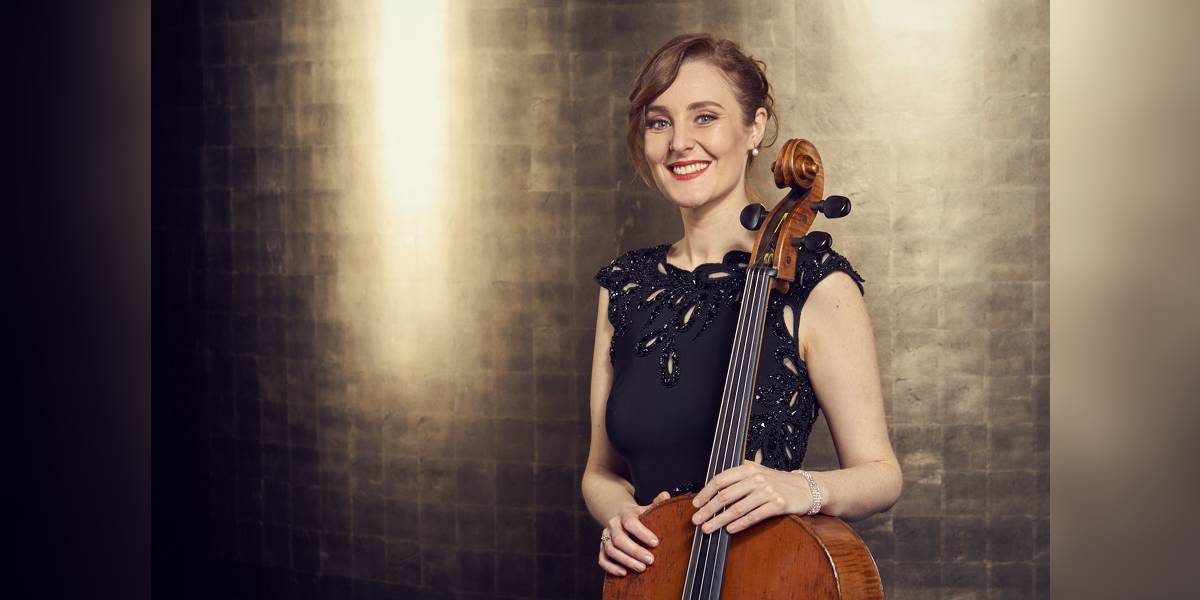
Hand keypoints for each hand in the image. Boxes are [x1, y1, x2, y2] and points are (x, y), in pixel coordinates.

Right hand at [598, 490, 669, 576]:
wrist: (621, 518)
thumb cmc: (639, 516)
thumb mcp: (648, 508)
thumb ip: (657, 503)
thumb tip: (666, 495)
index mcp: (625, 514)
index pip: (631, 522)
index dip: (642, 533)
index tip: (656, 543)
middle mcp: (613, 525)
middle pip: (619, 539)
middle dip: (635, 551)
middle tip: (651, 560)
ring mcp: (606, 537)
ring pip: (611, 550)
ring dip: (626, 560)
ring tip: (641, 568)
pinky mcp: (602, 548)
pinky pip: (602, 559)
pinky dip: (611, 567)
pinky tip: (623, 573)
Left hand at [690, 460, 813, 534]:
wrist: (806, 488)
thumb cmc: (778, 482)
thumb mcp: (758, 471)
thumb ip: (738, 475)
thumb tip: (714, 484)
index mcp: (748, 469)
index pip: (721, 479)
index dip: (706, 492)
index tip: (696, 503)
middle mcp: (756, 478)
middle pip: (725, 495)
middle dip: (708, 509)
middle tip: (696, 520)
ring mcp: (768, 491)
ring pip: (737, 508)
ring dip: (719, 520)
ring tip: (708, 528)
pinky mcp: (778, 504)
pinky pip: (754, 516)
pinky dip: (739, 524)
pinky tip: (729, 530)